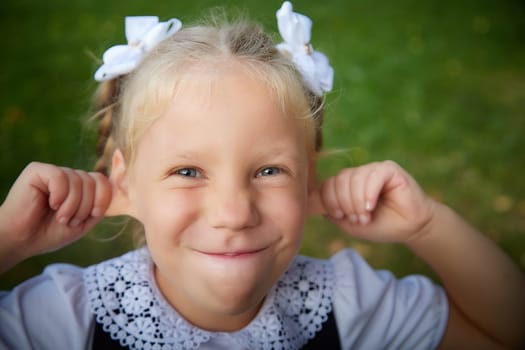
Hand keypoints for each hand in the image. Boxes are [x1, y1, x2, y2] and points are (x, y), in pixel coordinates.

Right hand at [0, 162, 111, 267]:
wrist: (22, 241)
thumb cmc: (51, 233)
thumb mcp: (85, 221)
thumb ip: (101, 205)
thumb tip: (118, 188)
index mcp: (81, 187)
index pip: (103, 180)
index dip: (102, 198)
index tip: (93, 215)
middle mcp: (69, 177)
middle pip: (92, 181)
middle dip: (85, 206)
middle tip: (69, 220)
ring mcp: (54, 172)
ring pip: (78, 180)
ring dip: (72, 205)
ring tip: (59, 217)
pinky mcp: (38, 170)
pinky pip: (60, 177)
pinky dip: (59, 195)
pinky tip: (50, 204)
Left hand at [314, 160, 435, 242]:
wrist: (409, 229)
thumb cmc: (380, 225)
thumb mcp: (349, 223)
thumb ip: (330, 211)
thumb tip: (308, 200)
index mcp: (345, 185)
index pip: (327, 185)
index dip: (330, 201)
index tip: (340, 217)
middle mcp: (358, 175)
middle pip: (338, 181)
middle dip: (345, 204)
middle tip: (358, 219)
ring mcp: (373, 170)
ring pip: (354, 178)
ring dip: (357, 202)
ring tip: (367, 216)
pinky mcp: (389, 169)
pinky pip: (373, 175)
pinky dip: (369, 193)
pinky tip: (371, 206)